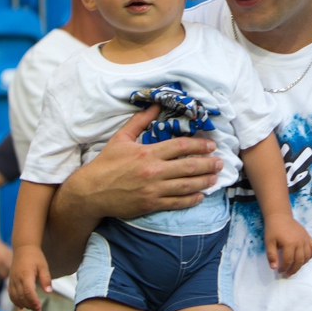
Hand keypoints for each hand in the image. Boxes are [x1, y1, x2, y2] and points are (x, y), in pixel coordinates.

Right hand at [8, 246, 51, 310]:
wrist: (23, 248)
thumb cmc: (35, 256)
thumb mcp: (43, 266)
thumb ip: (46, 279)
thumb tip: (49, 291)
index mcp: (26, 275)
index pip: (28, 292)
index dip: (33, 301)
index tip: (39, 307)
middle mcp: (17, 279)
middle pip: (22, 296)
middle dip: (30, 305)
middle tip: (38, 310)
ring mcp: (12, 280)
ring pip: (15, 297)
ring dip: (23, 304)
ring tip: (32, 308)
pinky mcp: (10, 280)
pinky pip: (11, 294)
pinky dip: (15, 301)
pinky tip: (21, 305)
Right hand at [60, 105, 222, 220]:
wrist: (91, 192)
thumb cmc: (106, 163)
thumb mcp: (121, 138)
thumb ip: (139, 121)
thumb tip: (154, 106)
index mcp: (148, 153)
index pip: (181, 147)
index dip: (199, 146)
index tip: (211, 145)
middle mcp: (153, 171)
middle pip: (188, 167)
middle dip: (208, 164)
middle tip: (220, 162)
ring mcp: (153, 190)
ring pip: (186, 186)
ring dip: (204, 182)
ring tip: (215, 178)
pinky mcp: (151, 204)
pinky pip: (176, 203)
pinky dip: (190, 200)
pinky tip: (200, 196)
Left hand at [264, 213, 311, 277]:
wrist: (280, 216)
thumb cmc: (273, 229)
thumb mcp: (268, 242)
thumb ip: (271, 255)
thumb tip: (274, 268)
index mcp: (289, 243)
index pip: (288, 261)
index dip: (284, 268)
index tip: (279, 271)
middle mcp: (299, 242)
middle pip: (299, 261)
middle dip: (293, 270)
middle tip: (288, 274)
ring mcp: (305, 239)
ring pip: (307, 256)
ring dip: (301, 265)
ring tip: (294, 268)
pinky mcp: (308, 236)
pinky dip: (310, 256)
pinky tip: (304, 259)